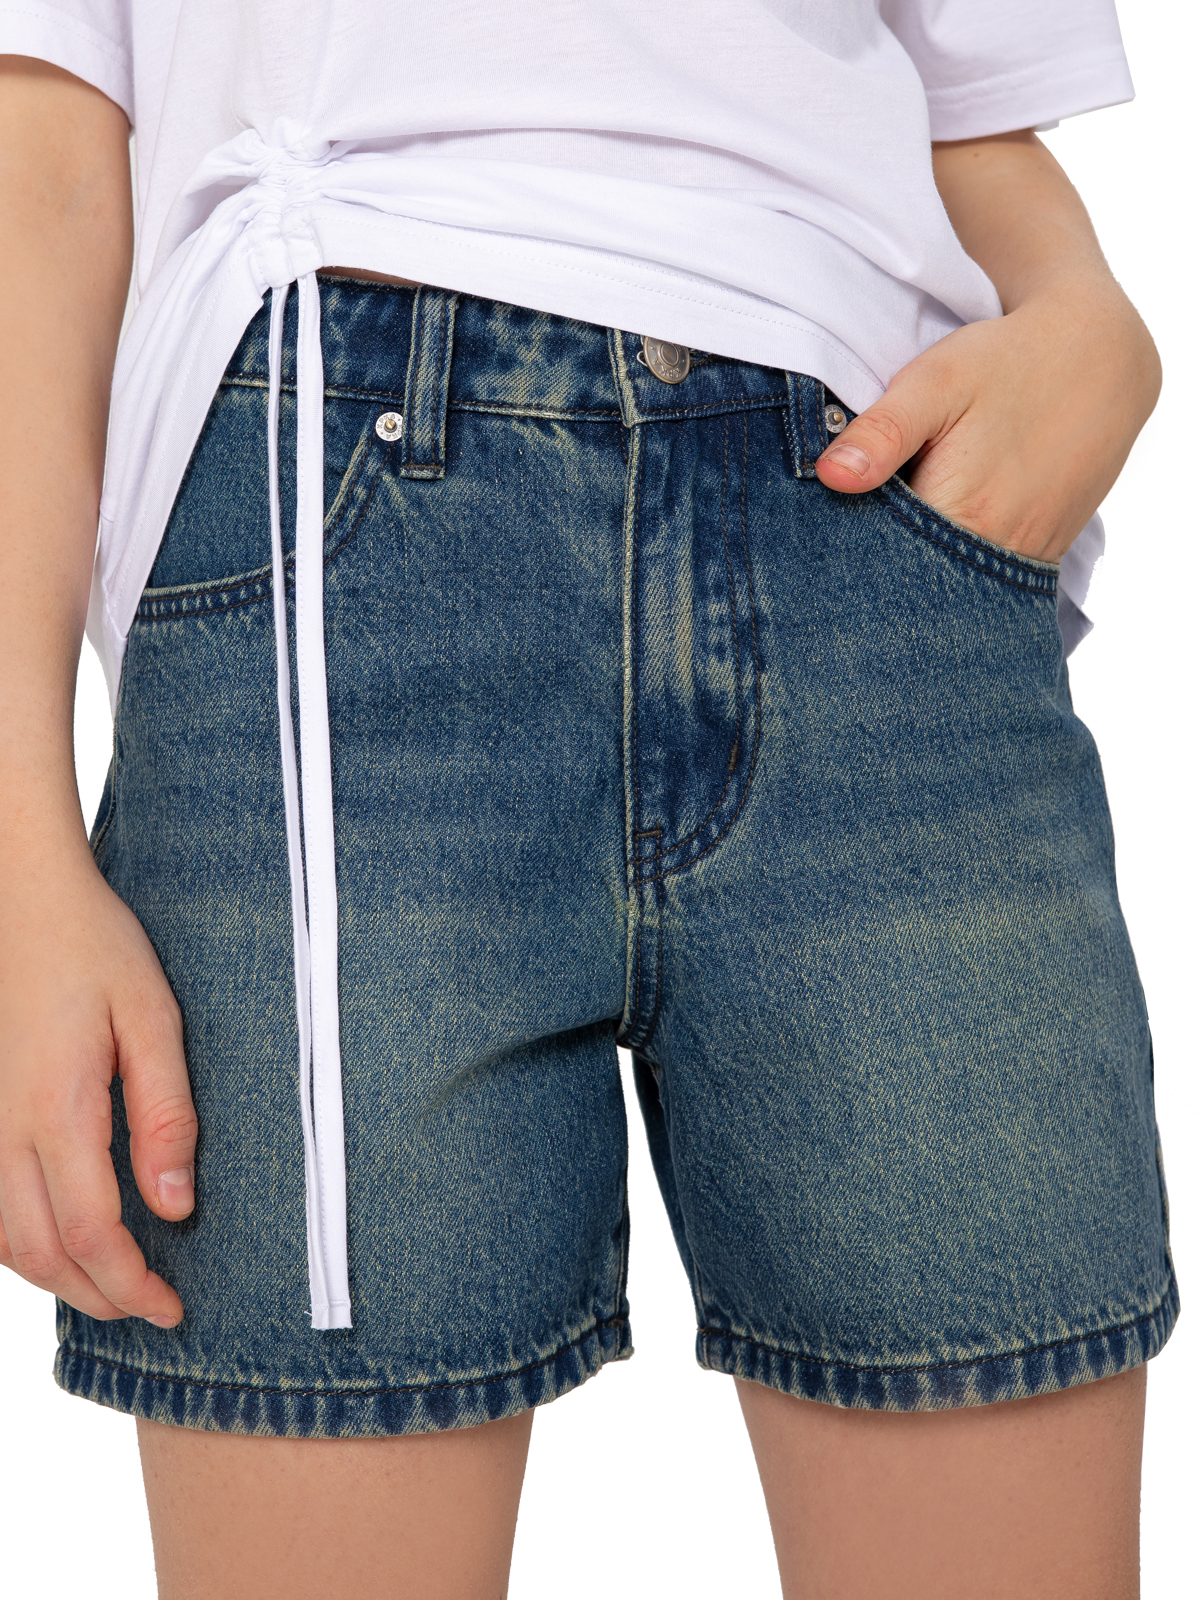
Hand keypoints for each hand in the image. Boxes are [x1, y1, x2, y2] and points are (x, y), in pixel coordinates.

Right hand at [0, 856, 196, 1324]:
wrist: (21, 897)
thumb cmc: (94, 948)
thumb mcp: (152, 1018)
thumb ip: (166, 1113)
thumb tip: (175, 1204)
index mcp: (56, 1110)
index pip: (91, 1233)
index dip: (131, 1285)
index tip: (172, 1307)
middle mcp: (2, 1130)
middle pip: (41, 1253)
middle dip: (98, 1296)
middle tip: (151, 1310)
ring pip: (3, 1239)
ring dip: (56, 1279)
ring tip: (112, 1290)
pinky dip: (22, 1244)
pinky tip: (59, 1242)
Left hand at [815, 277, 1159, 565]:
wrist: (1102, 357)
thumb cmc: (1008, 362)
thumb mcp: (936, 382)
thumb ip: (882, 433)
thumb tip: (829, 477)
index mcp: (960, 517)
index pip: (876, 566)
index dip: (841, 549)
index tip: (817, 532)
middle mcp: (995, 556)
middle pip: (909, 585)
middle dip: (873, 565)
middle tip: (854, 523)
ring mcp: (1022, 563)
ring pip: (945, 587)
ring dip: (910, 566)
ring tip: (898, 518)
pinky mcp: (1039, 558)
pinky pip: (978, 579)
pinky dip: (948, 564)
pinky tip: (936, 525)